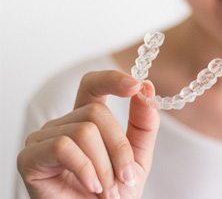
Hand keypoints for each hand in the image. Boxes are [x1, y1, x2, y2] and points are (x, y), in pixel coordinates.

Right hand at [17, 70, 159, 198]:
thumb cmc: (114, 191)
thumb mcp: (138, 156)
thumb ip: (143, 124)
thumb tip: (147, 88)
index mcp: (87, 120)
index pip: (93, 85)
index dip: (112, 79)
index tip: (136, 86)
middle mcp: (64, 124)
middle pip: (96, 113)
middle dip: (119, 148)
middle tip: (125, 178)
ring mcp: (44, 138)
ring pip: (84, 131)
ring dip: (104, 166)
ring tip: (106, 189)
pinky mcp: (30, 157)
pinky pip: (63, 147)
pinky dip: (85, 169)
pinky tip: (91, 186)